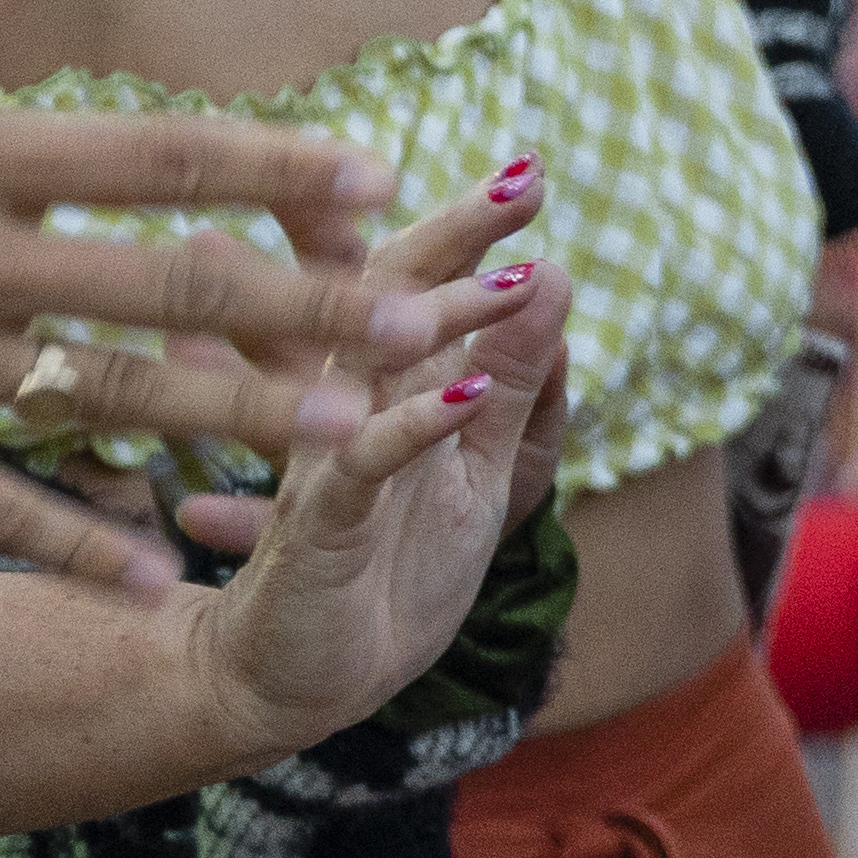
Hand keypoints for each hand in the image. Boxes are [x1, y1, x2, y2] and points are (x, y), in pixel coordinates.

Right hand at [0, 0, 433, 586]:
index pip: (158, 155)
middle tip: (428, 325)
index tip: (374, 179)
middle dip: (315, 308)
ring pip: (116, 398)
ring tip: (363, 441)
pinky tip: (170, 579)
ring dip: (248, 421)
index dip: (276, 165)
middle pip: (175, 286)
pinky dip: (83, 546)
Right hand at [181, 227, 569, 757]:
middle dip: (453, 236)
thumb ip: (511, 384)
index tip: (529, 173)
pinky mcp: (317, 523)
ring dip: (437, 318)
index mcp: (376, 384)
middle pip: (384, 297)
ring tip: (511, 274)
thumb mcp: (475, 471)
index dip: (467, 230)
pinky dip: (413, 426)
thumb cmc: (387, 571)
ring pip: (369, 365)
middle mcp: (340, 402)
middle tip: (521, 183)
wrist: (301, 684)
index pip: (412, 285)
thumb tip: (556, 277)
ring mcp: (323, 457)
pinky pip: (361, 462)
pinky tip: (465, 396)